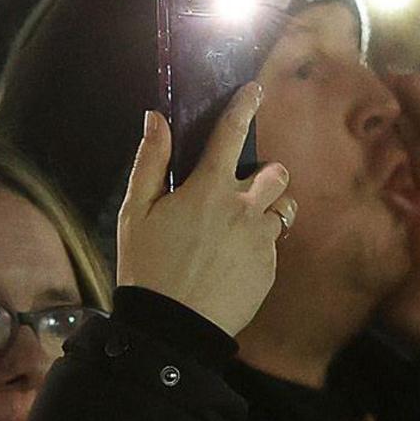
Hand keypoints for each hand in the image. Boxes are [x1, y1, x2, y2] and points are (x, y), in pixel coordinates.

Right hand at [118, 92, 293, 339]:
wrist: (172, 329)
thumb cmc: (148, 269)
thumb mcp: (136, 213)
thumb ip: (150, 162)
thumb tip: (156, 119)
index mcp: (208, 189)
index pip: (231, 134)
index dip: (244, 106)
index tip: (255, 91)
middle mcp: (243, 209)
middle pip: (277, 173)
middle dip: (265, 175)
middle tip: (241, 190)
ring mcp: (261, 240)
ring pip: (284, 209)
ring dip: (268, 210)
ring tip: (240, 228)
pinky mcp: (269, 269)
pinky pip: (274, 245)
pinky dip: (259, 246)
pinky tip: (231, 262)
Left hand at [379, 74, 419, 371]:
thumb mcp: (391, 294)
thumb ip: (367, 268)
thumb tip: (322, 256)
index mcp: (417, 226)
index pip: (393, 176)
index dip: (375, 148)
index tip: (351, 117)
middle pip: (419, 151)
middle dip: (399, 118)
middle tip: (376, 80)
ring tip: (406, 78)